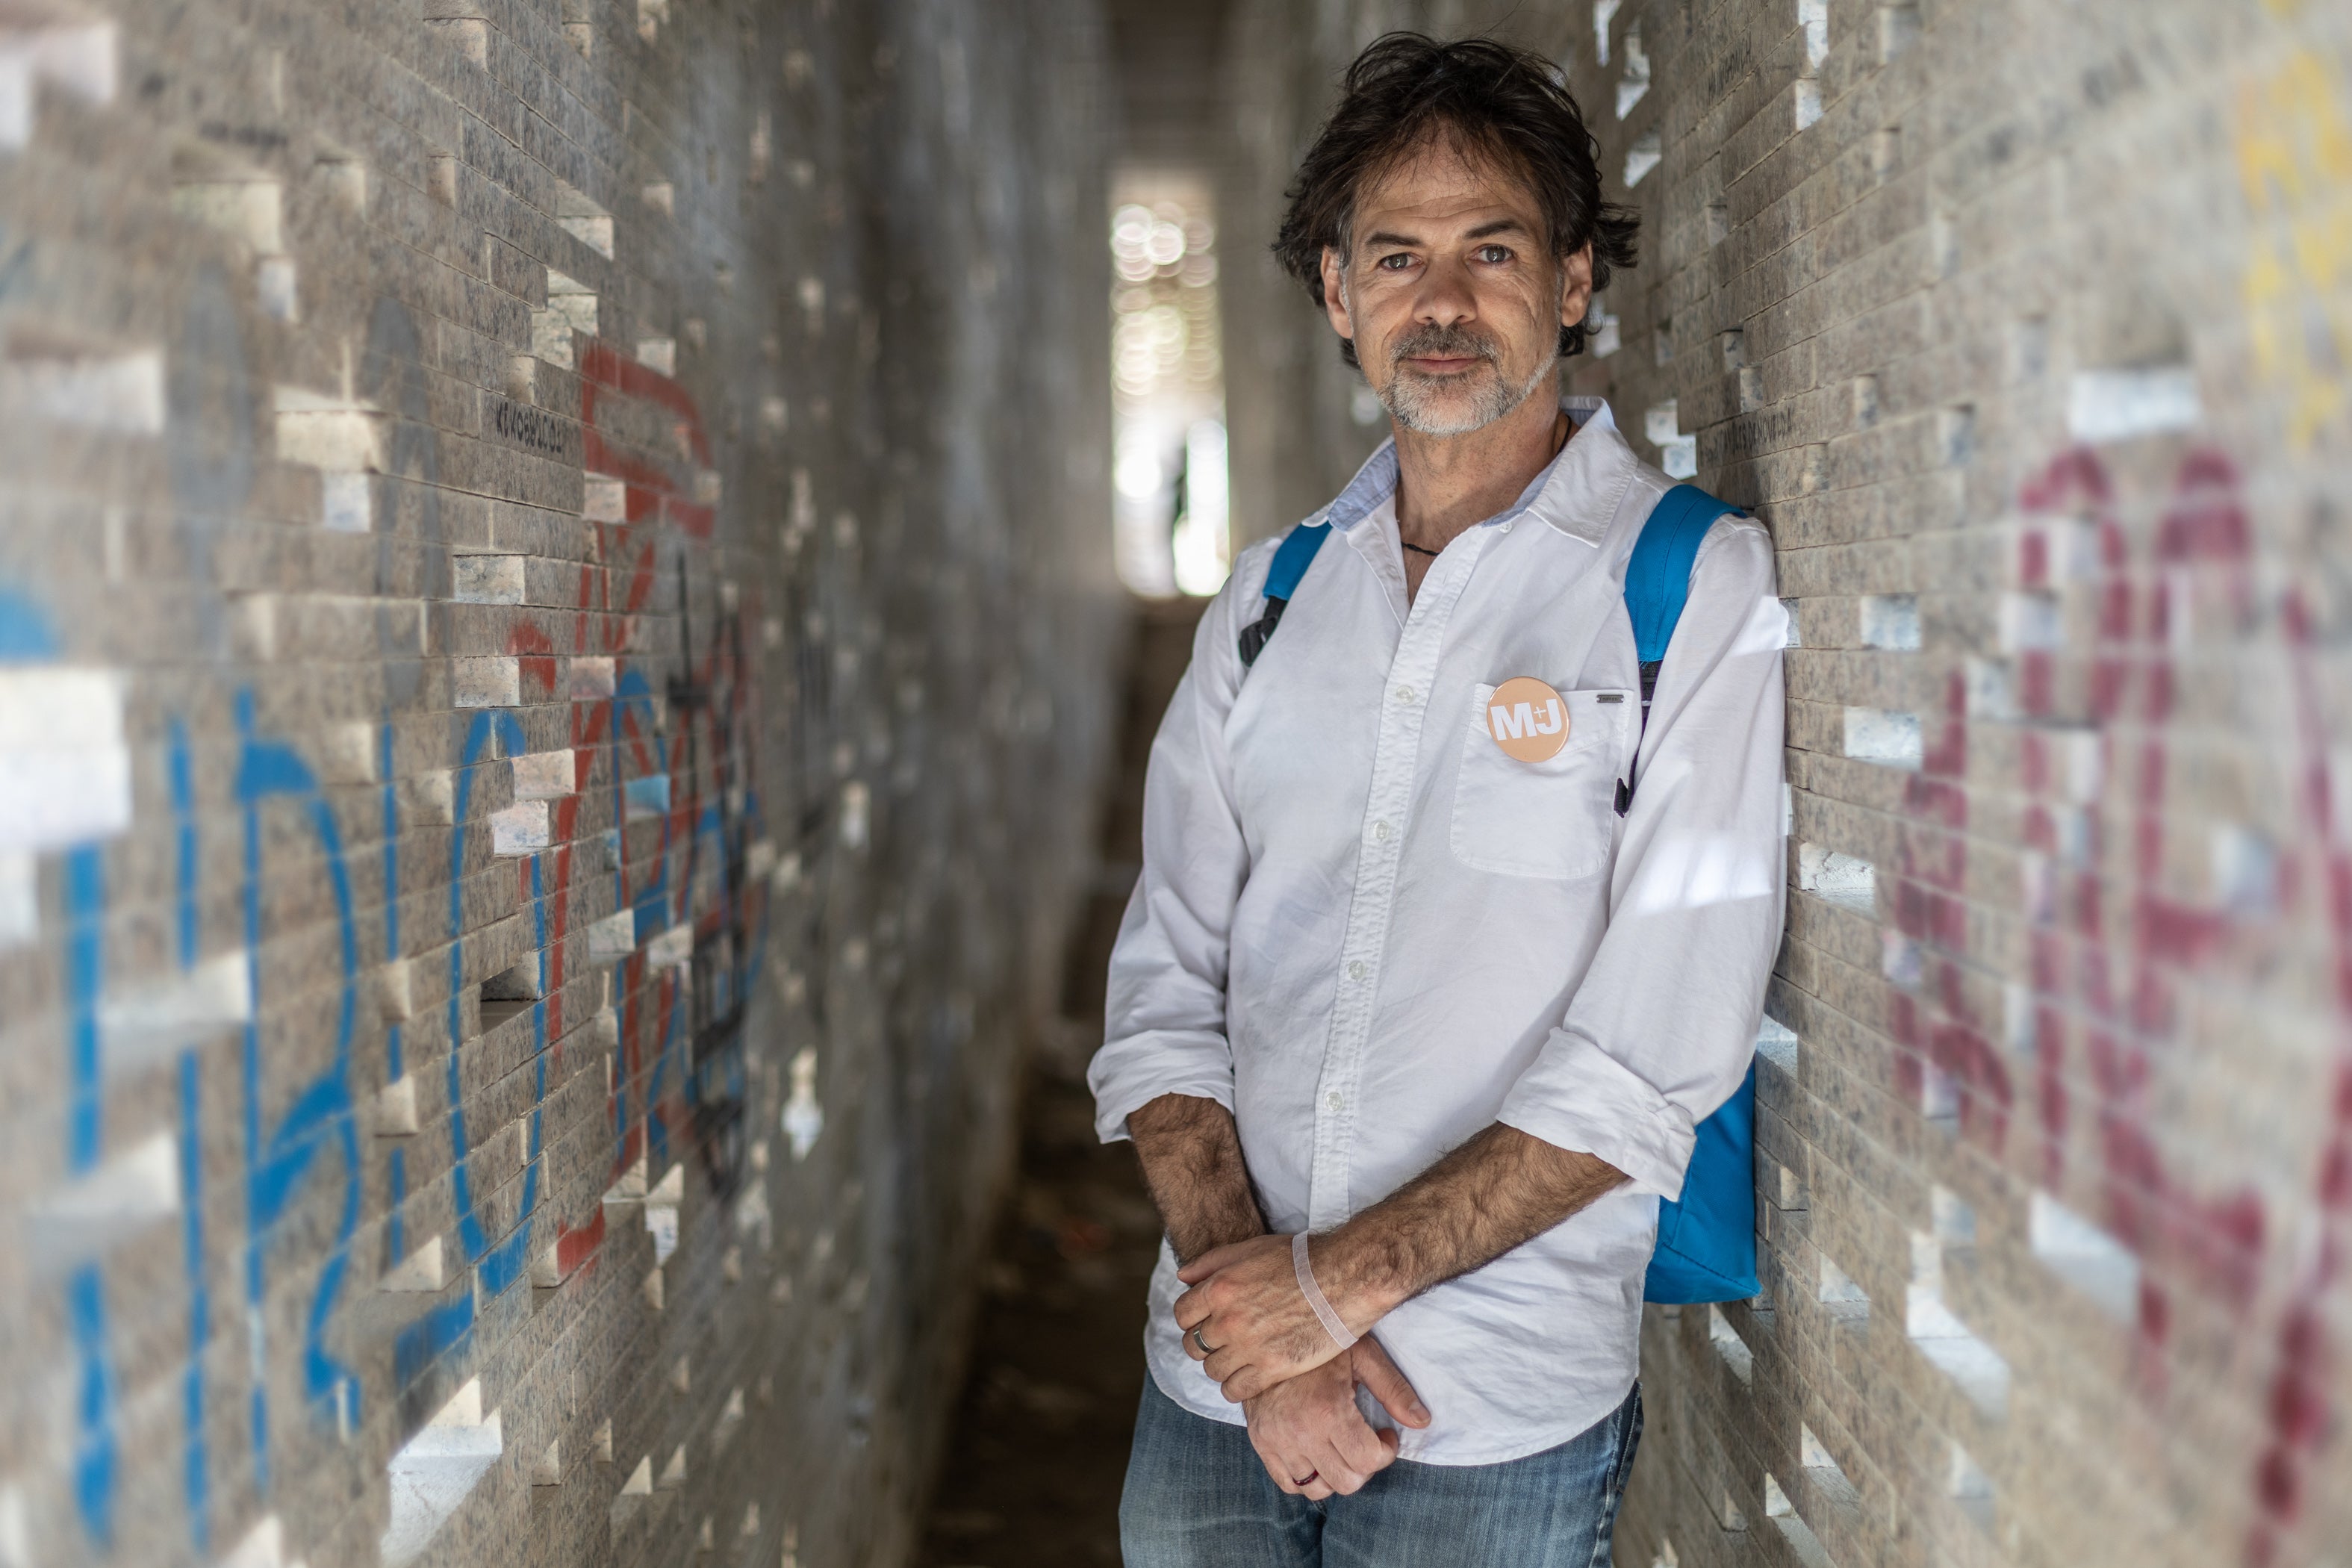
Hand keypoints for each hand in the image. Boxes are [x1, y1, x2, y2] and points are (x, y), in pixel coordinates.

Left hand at [1175, 1233, 1352, 1402]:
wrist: (1344, 1280)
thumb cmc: (1300, 1260)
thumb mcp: (1252, 1249)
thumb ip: (1212, 1262)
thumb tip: (1183, 1277)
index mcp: (1220, 1288)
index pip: (1182, 1315)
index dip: (1191, 1319)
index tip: (1206, 1322)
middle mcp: (1229, 1319)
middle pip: (1193, 1345)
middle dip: (1204, 1344)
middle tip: (1222, 1343)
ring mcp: (1249, 1346)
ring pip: (1212, 1370)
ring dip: (1220, 1366)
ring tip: (1237, 1360)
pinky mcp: (1271, 1369)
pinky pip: (1235, 1390)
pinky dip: (1235, 1387)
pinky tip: (1247, 1378)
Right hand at [1244, 1338, 1430, 1499]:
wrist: (1266, 1332)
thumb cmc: (1321, 1342)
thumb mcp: (1363, 1355)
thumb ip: (1393, 1389)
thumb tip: (1422, 1421)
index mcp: (1328, 1410)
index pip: (1367, 1460)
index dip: (1386, 1451)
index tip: (1385, 1434)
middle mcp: (1300, 1432)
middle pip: (1346, 1482)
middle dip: (1364, 1466)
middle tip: (1365, 1442)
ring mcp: (1276, 1441)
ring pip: (1318, 1489)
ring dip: (1337, 1474)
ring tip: (1341, 1448)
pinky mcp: (1260, 1443)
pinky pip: (1289, 1484)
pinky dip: (1307, 1478)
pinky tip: (1317, 1454)